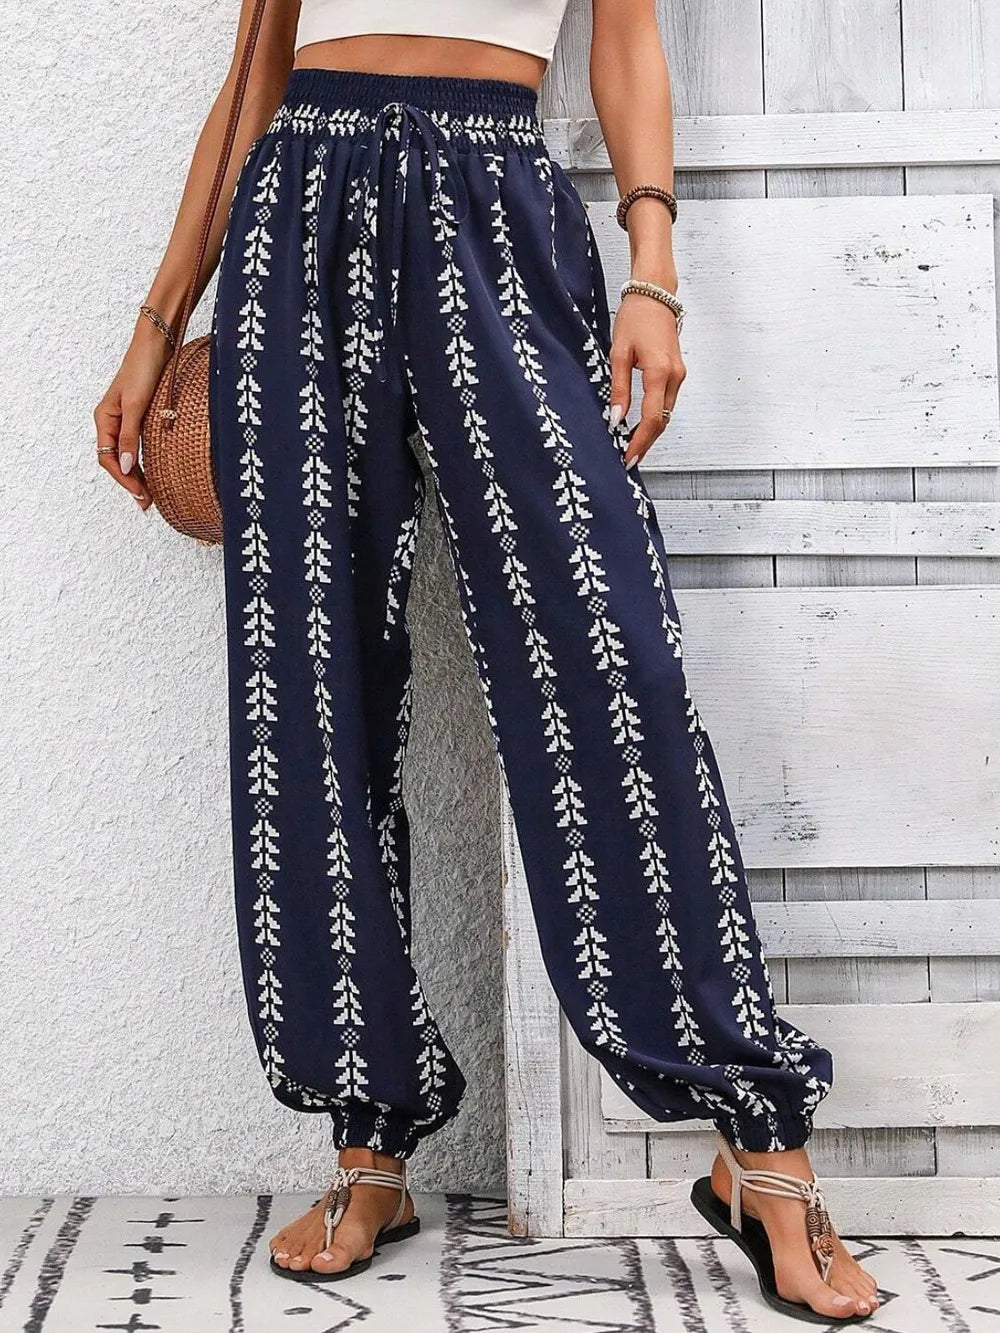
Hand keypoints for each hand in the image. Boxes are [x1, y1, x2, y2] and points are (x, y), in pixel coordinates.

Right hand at [93, 316, 174, 511]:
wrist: (157, 344)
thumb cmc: (143, 369)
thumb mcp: (136, 406)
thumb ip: (129, 436)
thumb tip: (125, 466)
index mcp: (104, 419)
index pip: (108, 458)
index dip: (123, 479)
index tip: (140, 494)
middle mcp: (112, 420)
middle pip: (116, 460)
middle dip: (130, 482)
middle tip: (147, 502)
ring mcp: (126, 418)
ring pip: (127, 454)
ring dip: (137, 474)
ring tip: (150, 493)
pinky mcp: (141, 415)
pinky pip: (138, 444)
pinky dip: (144, 459)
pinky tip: (154, 470)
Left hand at [608, 291, 684, 470]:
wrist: (655, 294)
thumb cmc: (635, 317)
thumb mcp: (618, 353)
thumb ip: (619, 388)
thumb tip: (616, 419)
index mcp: (659, 372)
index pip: (652, 419)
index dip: (640, 442)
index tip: (628, 458)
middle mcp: (675, 376)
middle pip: (662, 421)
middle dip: (646, 442)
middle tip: (628, 459)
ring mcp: (679, 375)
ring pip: (666, 414)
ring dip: (651, 432)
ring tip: (631, 447)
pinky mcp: (677, 372)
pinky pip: (667, 402)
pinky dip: (655, 417)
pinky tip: (641, 426)